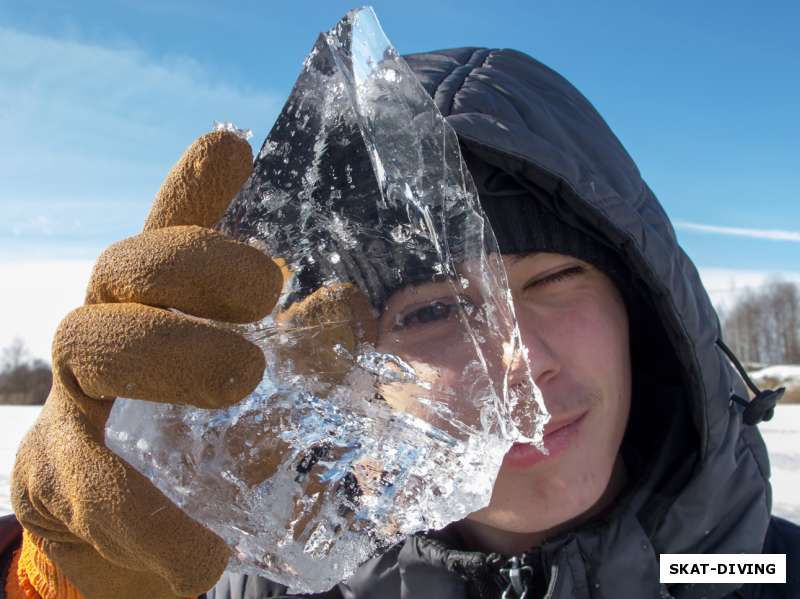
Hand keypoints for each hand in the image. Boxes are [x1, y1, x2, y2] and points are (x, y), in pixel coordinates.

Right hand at [11, 130, 281, 598]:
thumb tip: (348, 302)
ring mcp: (76, 403)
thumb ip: (303, 351)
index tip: (235, 143)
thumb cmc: (196, 449)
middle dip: (194, 265)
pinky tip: (205, 553)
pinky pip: (96, 486)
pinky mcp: (60, 478)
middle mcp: (110, 337)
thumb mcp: (256, 394)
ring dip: (171, 354)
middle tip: (267, 289)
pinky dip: (155, 518)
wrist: (123, 549)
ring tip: (242, 382)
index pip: (170, 232)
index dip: (196, 186)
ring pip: (94, 343)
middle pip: (124, 265)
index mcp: (161, 311)